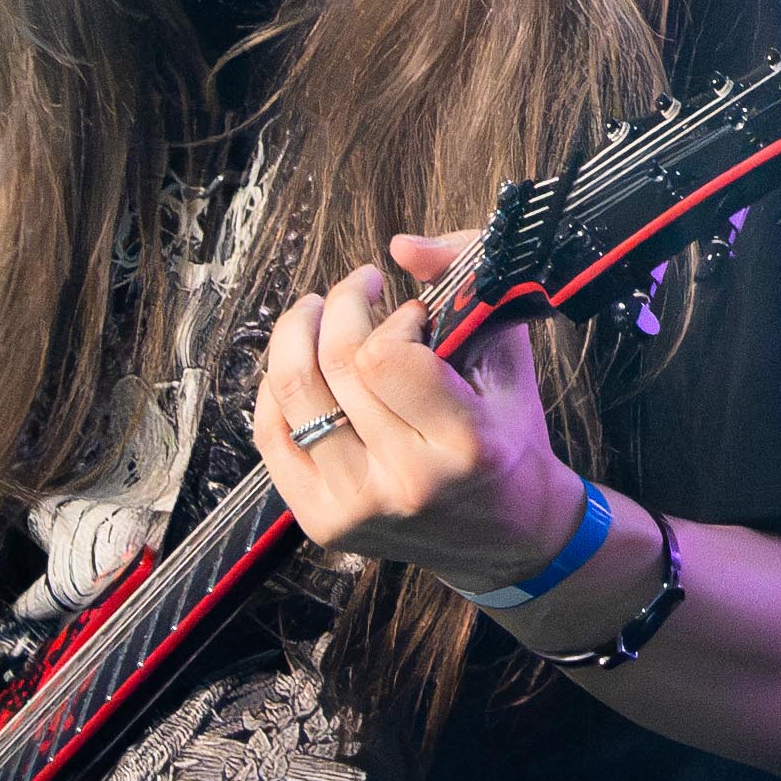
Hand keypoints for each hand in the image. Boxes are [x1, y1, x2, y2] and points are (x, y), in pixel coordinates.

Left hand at [249, 228, 576, 593]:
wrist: (509, 535)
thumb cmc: (509, 438)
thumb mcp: (508, 356)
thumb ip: (467, 284)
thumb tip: (402, 245)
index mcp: (465, 444)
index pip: (387, 358)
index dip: (394, 318)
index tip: (414, 314)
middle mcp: (406, 481)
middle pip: (334, 366)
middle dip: (342, 304)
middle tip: (361, 287)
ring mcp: (356, 507)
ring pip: (292, 395)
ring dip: (297, 333)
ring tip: (320, 311)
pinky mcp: (321, 522)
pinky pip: (271, 435)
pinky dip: (275, 386)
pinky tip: (300, 361)